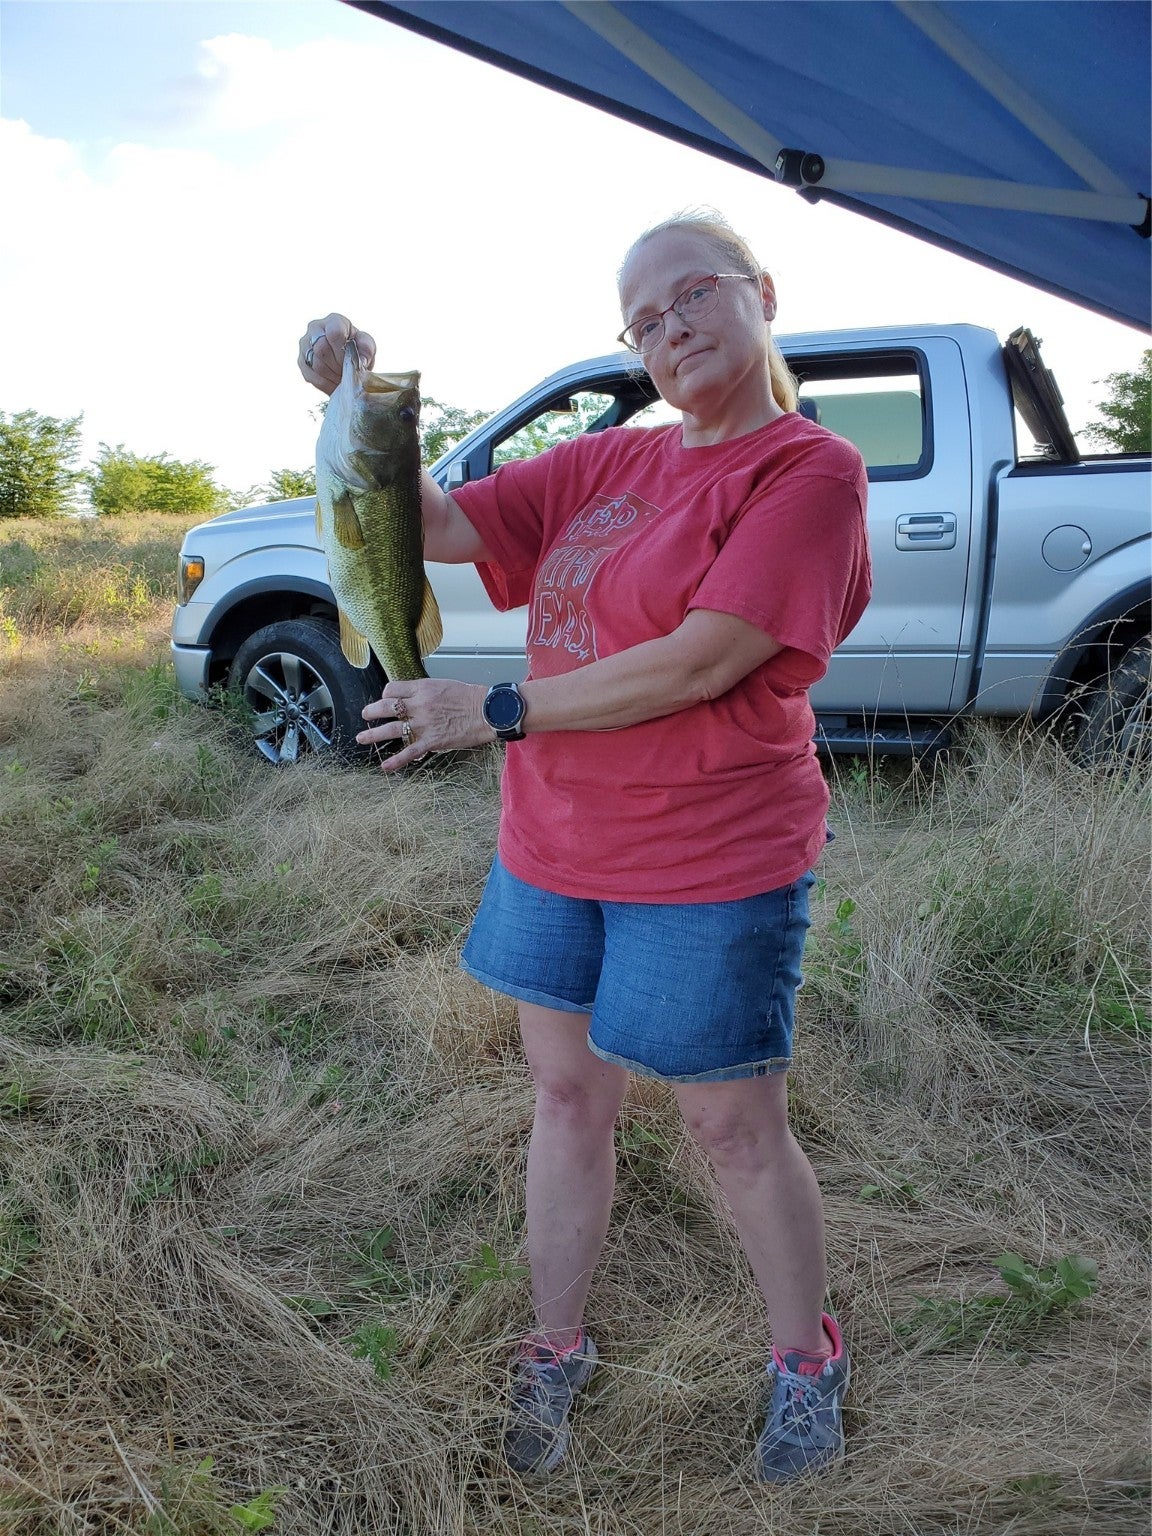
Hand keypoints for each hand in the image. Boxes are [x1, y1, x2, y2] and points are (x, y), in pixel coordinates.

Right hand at [298, 314, 375, 394]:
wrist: (347, 361)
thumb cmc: (357, 350)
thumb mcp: (367, 346)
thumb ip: (367, 348)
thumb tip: (360, 360)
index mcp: (334, 321)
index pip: (334, 333)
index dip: (342, 351)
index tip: (350, 360)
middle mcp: (315, 328)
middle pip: (322, 349)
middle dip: (337, 365)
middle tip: (346, 371)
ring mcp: (305, 345)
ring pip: (316, 364)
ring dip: (332, 376)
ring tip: (342, 377)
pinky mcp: (301, 361)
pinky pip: (311, 376)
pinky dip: (326, 384)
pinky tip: (334, 383)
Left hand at [358, 679, 493, 771]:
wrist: (487, 711)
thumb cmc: (470, 698)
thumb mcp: (443, 686)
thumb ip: (425, 692)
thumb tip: (414, 697)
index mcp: (422, 689)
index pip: (392, 689)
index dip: (386, 694)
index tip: (385, 700)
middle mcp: (419, 705)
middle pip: (385, 707)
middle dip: (372, 711)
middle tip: (365, 715)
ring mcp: (424, 724)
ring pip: (391, 729)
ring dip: (373, 734)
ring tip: (361, 738)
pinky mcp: (432, 741)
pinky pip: (409, 752)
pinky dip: (395, 761)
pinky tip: (385, 766)